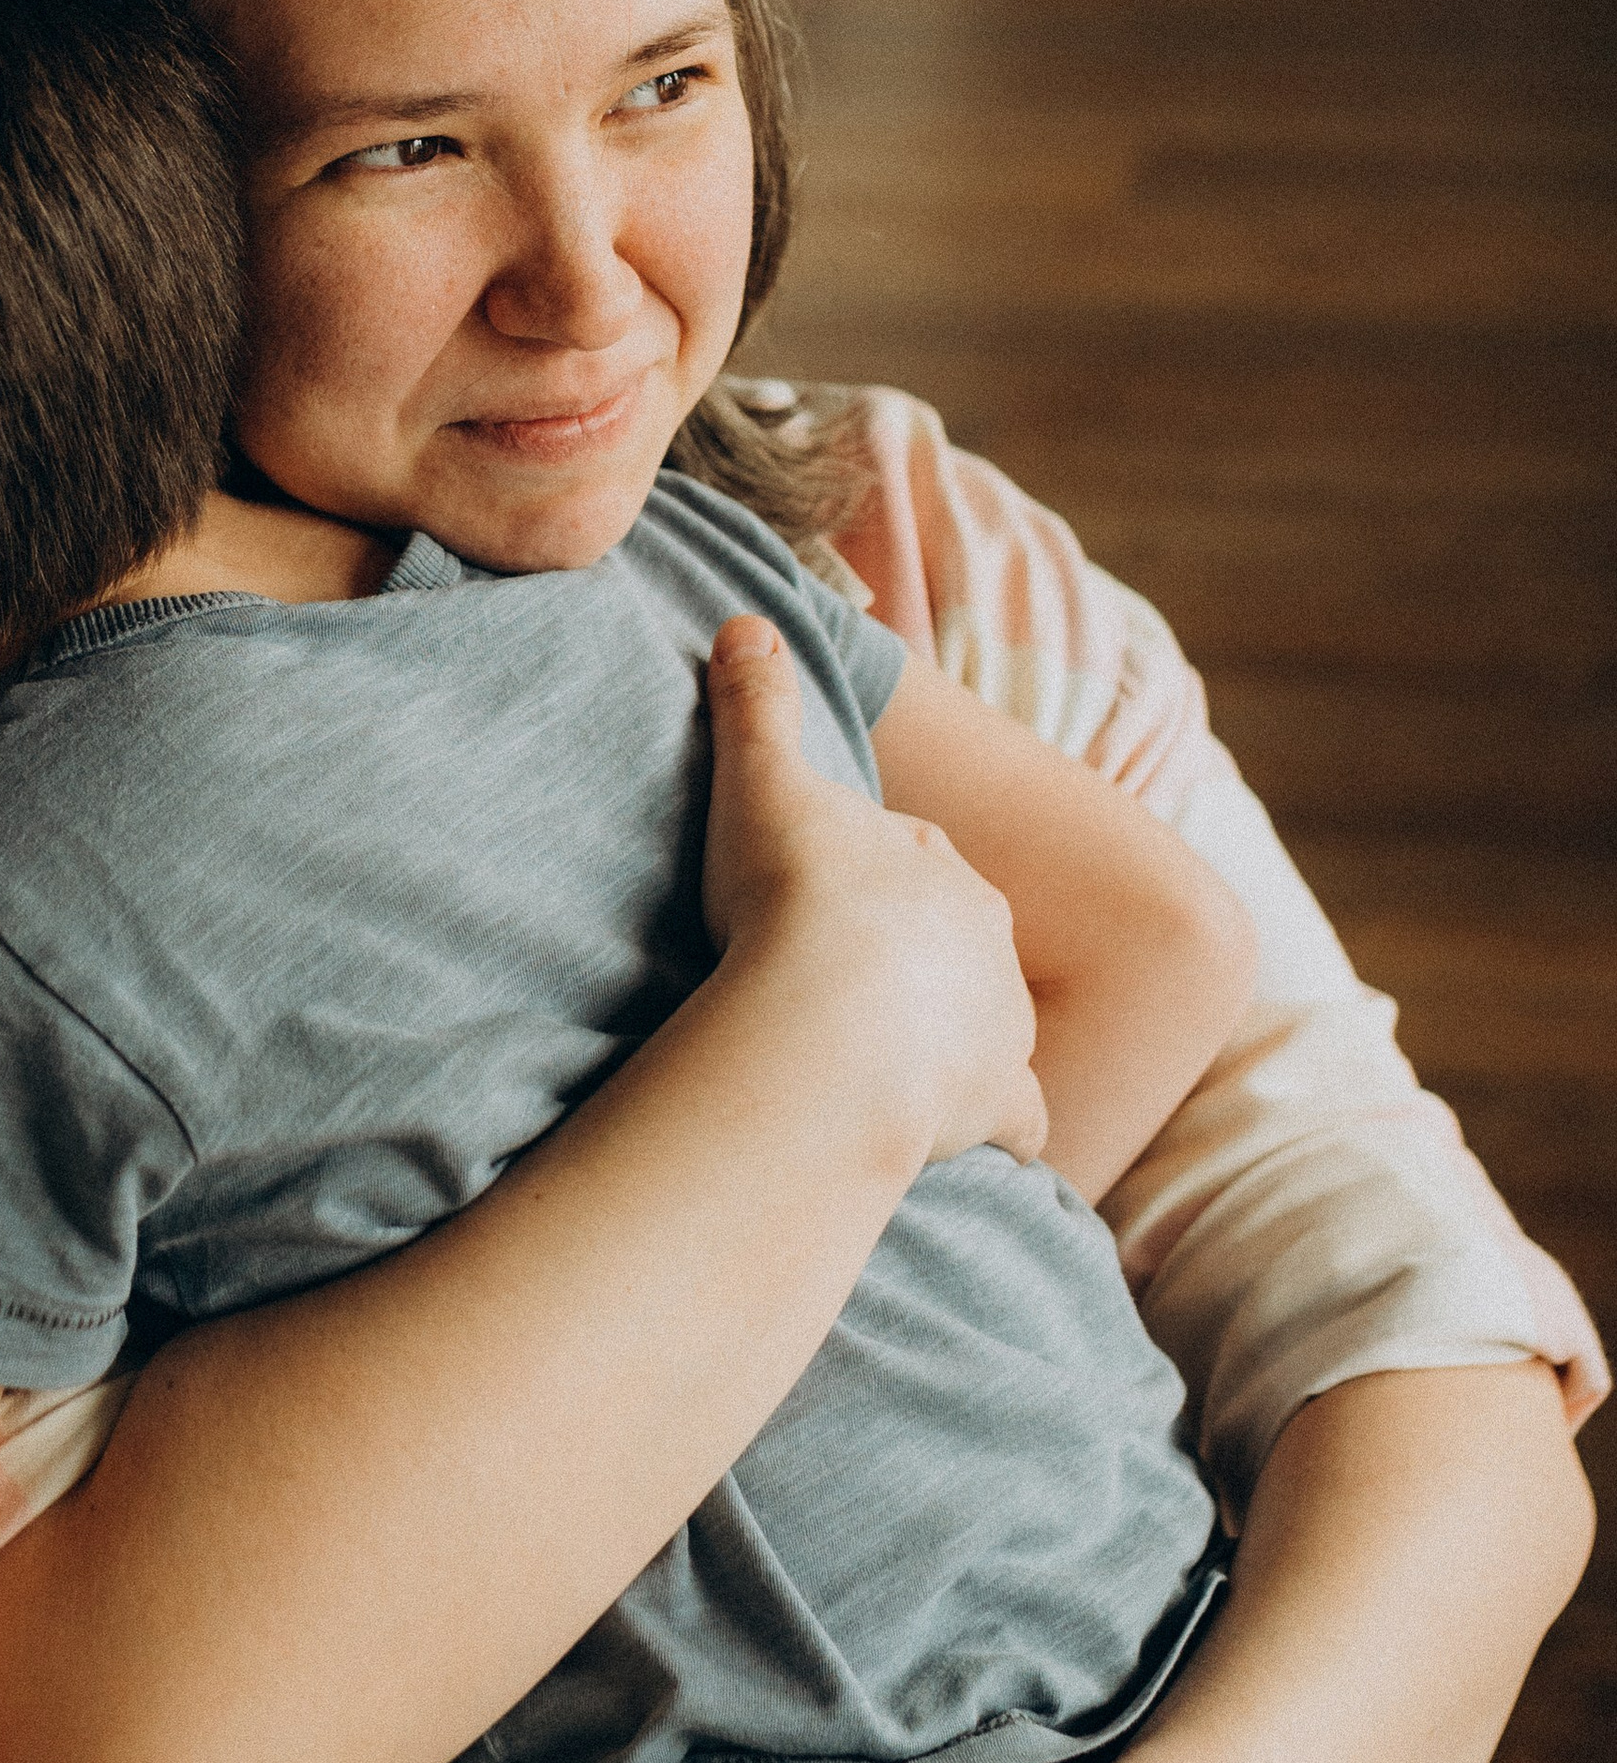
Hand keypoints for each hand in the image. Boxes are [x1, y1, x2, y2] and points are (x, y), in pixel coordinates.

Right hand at [701, 618, 1046, 1167]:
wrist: (830, 1022)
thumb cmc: (793, 900)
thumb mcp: (762, 783)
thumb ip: (755, 704)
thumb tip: (743, 620)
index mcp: (940, 865)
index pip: (913, 862)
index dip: (865, 880)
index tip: (815, 903)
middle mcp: (987, 941)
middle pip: (958, 943)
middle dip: (918, 960)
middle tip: (843, 985)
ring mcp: (999, 1024)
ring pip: (992, 1023)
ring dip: (954, 1040)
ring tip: (890, 1065)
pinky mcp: (994, 1101)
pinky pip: (1017, 1119)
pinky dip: (1002, 1129)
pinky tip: (968, 1141)